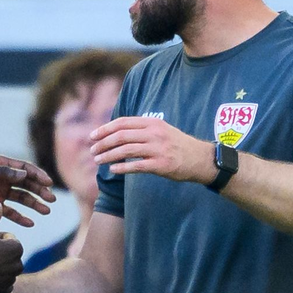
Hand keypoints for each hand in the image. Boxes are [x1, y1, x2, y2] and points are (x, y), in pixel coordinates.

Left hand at [0, 155, 55, 227]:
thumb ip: (1, 172)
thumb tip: (24, 175)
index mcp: (0, 164)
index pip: (24, 169)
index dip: (38, 175)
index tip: (48, 183)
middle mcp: (1, 178)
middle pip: (26, 184)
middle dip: (40, 191)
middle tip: (51, 199)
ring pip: (21, 199)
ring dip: (34, 204)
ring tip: (46, 211)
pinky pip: (9, 212)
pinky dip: (20, 217)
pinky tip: (31, 223)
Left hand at [90, 117, 214, 182]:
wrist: (200, 158)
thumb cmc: (176, 145)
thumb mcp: (160, 129)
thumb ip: (141, 129)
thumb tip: (116, 132)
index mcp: (152, 123)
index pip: (122, 123)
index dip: (105, 129)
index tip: (92, 136)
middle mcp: (154, 133)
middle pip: (121, 136)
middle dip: (103, 143)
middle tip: (92, 150)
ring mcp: (157, 149)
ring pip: (125, 150)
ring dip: (108, 155)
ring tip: (98, 160)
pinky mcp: (161, 165)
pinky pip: (136, 166)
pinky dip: (122, 168)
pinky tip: (113, 170)